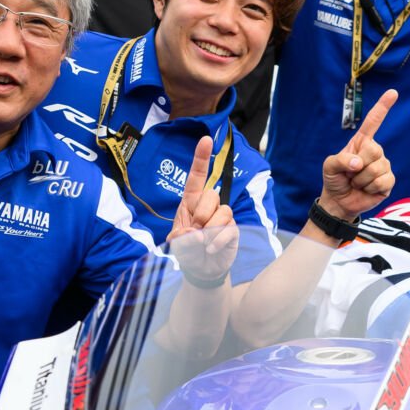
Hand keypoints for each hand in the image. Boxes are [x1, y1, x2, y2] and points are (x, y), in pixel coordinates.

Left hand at [168, 136, 238, 283]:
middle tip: (196, 231)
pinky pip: (230, 229)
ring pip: (223, 211)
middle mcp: (208, 205)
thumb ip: (181, 237)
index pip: (198, 176)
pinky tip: (211, 249)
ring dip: (210, 230)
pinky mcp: (233, 229)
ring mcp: (223, 217)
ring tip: (203, 243)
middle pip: (211, 195)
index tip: (206, 139)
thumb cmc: (187, 250)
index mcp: (191, 202)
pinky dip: (218, 241)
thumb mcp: (176, 242)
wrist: (201, 269)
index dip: (202, 158)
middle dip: (201, 215)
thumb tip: (197, 232)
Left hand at [319, 89, 396, 217]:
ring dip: (361, 180)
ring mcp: (383, 166)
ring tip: (357, 183)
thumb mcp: (329, 166)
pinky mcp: (388, 181)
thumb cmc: (335, 180)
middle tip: (351, 174)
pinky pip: (383, 181)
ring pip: (377, 168)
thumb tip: (358, 163)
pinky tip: (367, 190)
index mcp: (361, 142)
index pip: (373, 122)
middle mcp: (375, 151)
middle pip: (374, 149)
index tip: (393, 92)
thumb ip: (340, 161)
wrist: (339, 201)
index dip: (383, 107)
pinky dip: (370, 188)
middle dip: (358, 166)